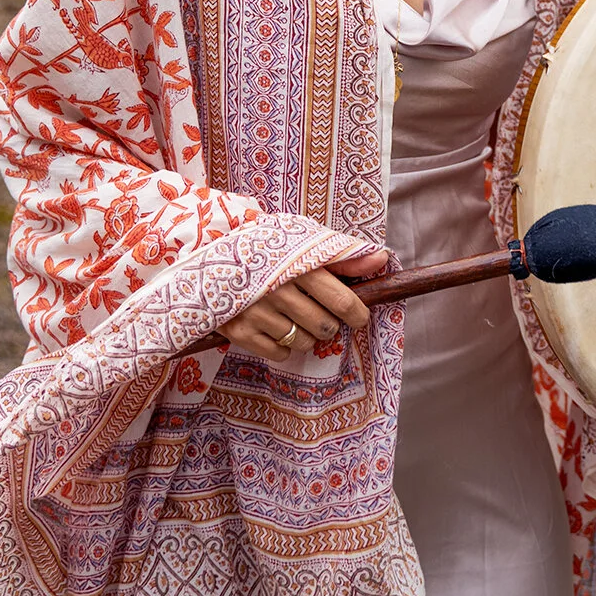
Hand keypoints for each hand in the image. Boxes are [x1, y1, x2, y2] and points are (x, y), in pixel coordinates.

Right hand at [216, 248, 388, 362]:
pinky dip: (284, 345)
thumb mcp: (304, 242)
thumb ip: (343, 254)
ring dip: (306, 334)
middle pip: (325, 327)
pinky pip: (281, 353)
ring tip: (293, 316)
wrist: (213, 251)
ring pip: (305, 342)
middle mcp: (277, 291)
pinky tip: (275, 326)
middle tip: (316, 310)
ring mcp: (257, 313)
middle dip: (328, 323)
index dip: (357, 313)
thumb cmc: (267, 247)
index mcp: (298, 265)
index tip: (359, 316)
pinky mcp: (239, 332)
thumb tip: (382, 259)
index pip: (341, 301)